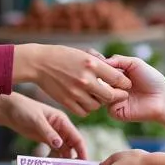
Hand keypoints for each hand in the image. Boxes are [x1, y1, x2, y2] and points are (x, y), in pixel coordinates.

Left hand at [1, 93, 87, 157]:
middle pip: (73, 145)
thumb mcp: (37, 120)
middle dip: (75, 158)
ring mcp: (53, 134)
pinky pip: (55, 151)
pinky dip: (56, 159)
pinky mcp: (45, 139)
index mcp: (62, 120)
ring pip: (64, 150)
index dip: (82, 150)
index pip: (77, 137)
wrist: (9, 110)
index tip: (85, 163)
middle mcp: (61, 128)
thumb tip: (59, 144)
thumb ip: (48, 132)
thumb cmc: (24, 109)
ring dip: (65, 160)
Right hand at [14, 44, 130, 116]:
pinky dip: (87, 109)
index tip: (125, 84)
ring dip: (99, 102)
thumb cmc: (62, 55)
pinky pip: (84, 112)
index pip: (117, 78)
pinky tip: (85, 101)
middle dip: (116, 96)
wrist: (39, 63)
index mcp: (92, 64)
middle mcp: (86, 79)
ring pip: (97, 106)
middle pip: (110, 96)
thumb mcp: (82, 52)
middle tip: (117, 94)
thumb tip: (114, 69)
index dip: (124, 83)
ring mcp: (76, 92)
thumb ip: (99, 61)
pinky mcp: (67, 102)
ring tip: (96, 95)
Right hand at [104, 55, 164, 124]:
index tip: (99, 63)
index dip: (98, 67)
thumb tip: (101, 61)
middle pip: (96, 83)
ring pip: (100, 95)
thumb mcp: (135, 63)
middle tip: (112, 75)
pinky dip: (115, 99)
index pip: (99, 71)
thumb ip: (118, 60)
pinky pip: (108, 106)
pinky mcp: (117, 112)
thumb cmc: (152, 79)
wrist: (163, 97)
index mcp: (115, 76)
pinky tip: (126, 96)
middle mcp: (112, 88)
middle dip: (102, 78)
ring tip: (125, 86)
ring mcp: (113, 100)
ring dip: (109, 89)